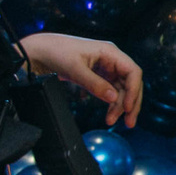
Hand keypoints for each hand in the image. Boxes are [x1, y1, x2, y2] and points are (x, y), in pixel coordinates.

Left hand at [19, 32, 143, 126]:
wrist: (42, 51)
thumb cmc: (58, 53)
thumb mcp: (76, 70)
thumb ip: (95, 84)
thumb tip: (113, 98)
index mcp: (110, 52)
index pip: (133, 72)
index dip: (133, 90)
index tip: (126, 107)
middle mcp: (112, 60)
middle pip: (130, 83)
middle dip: (130, 103)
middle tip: (128, 122)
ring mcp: (106, 68)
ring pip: (121, 90)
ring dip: (119, 106)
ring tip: (111, 120)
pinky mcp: (99, 76)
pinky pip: (111, 91)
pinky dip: (111, 103)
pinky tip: (108, 114)